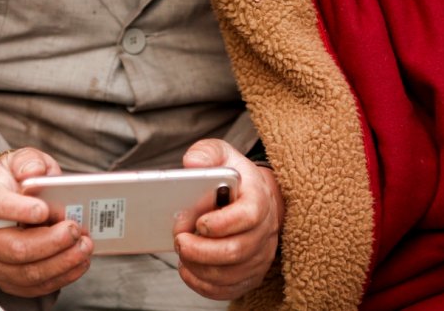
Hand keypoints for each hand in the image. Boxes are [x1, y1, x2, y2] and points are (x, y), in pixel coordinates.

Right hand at [0, 147, 92, 296]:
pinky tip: (80, 261)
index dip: (19, 210)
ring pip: (27, 272)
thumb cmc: (13, 182)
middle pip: (14, 248)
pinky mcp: (10, 280)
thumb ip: (29, 162)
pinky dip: (62, 276)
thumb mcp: (18, 161)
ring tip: (85, 246)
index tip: (43, 209)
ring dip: (61, 262)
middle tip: (75, 229)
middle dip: (50, 242)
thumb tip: (35, 172)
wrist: (2, 202)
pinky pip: (36, 286)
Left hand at [173, 139, 283, 299]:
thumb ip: (206, 154)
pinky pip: (226, 289)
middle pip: (236, 250)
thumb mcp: (222, 155)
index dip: (222, 223)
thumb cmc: (235, 177)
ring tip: (181, 251)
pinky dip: (201, 283)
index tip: (199, 222)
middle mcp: (264, 231)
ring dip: (198, 266)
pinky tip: (187, 268)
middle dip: (201, 249)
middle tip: (179, 239)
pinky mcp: (249, 275)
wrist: (254, 197)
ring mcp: (258, 256)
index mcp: (259, 199)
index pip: (248, 216)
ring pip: (229, 274)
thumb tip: (191, 164)